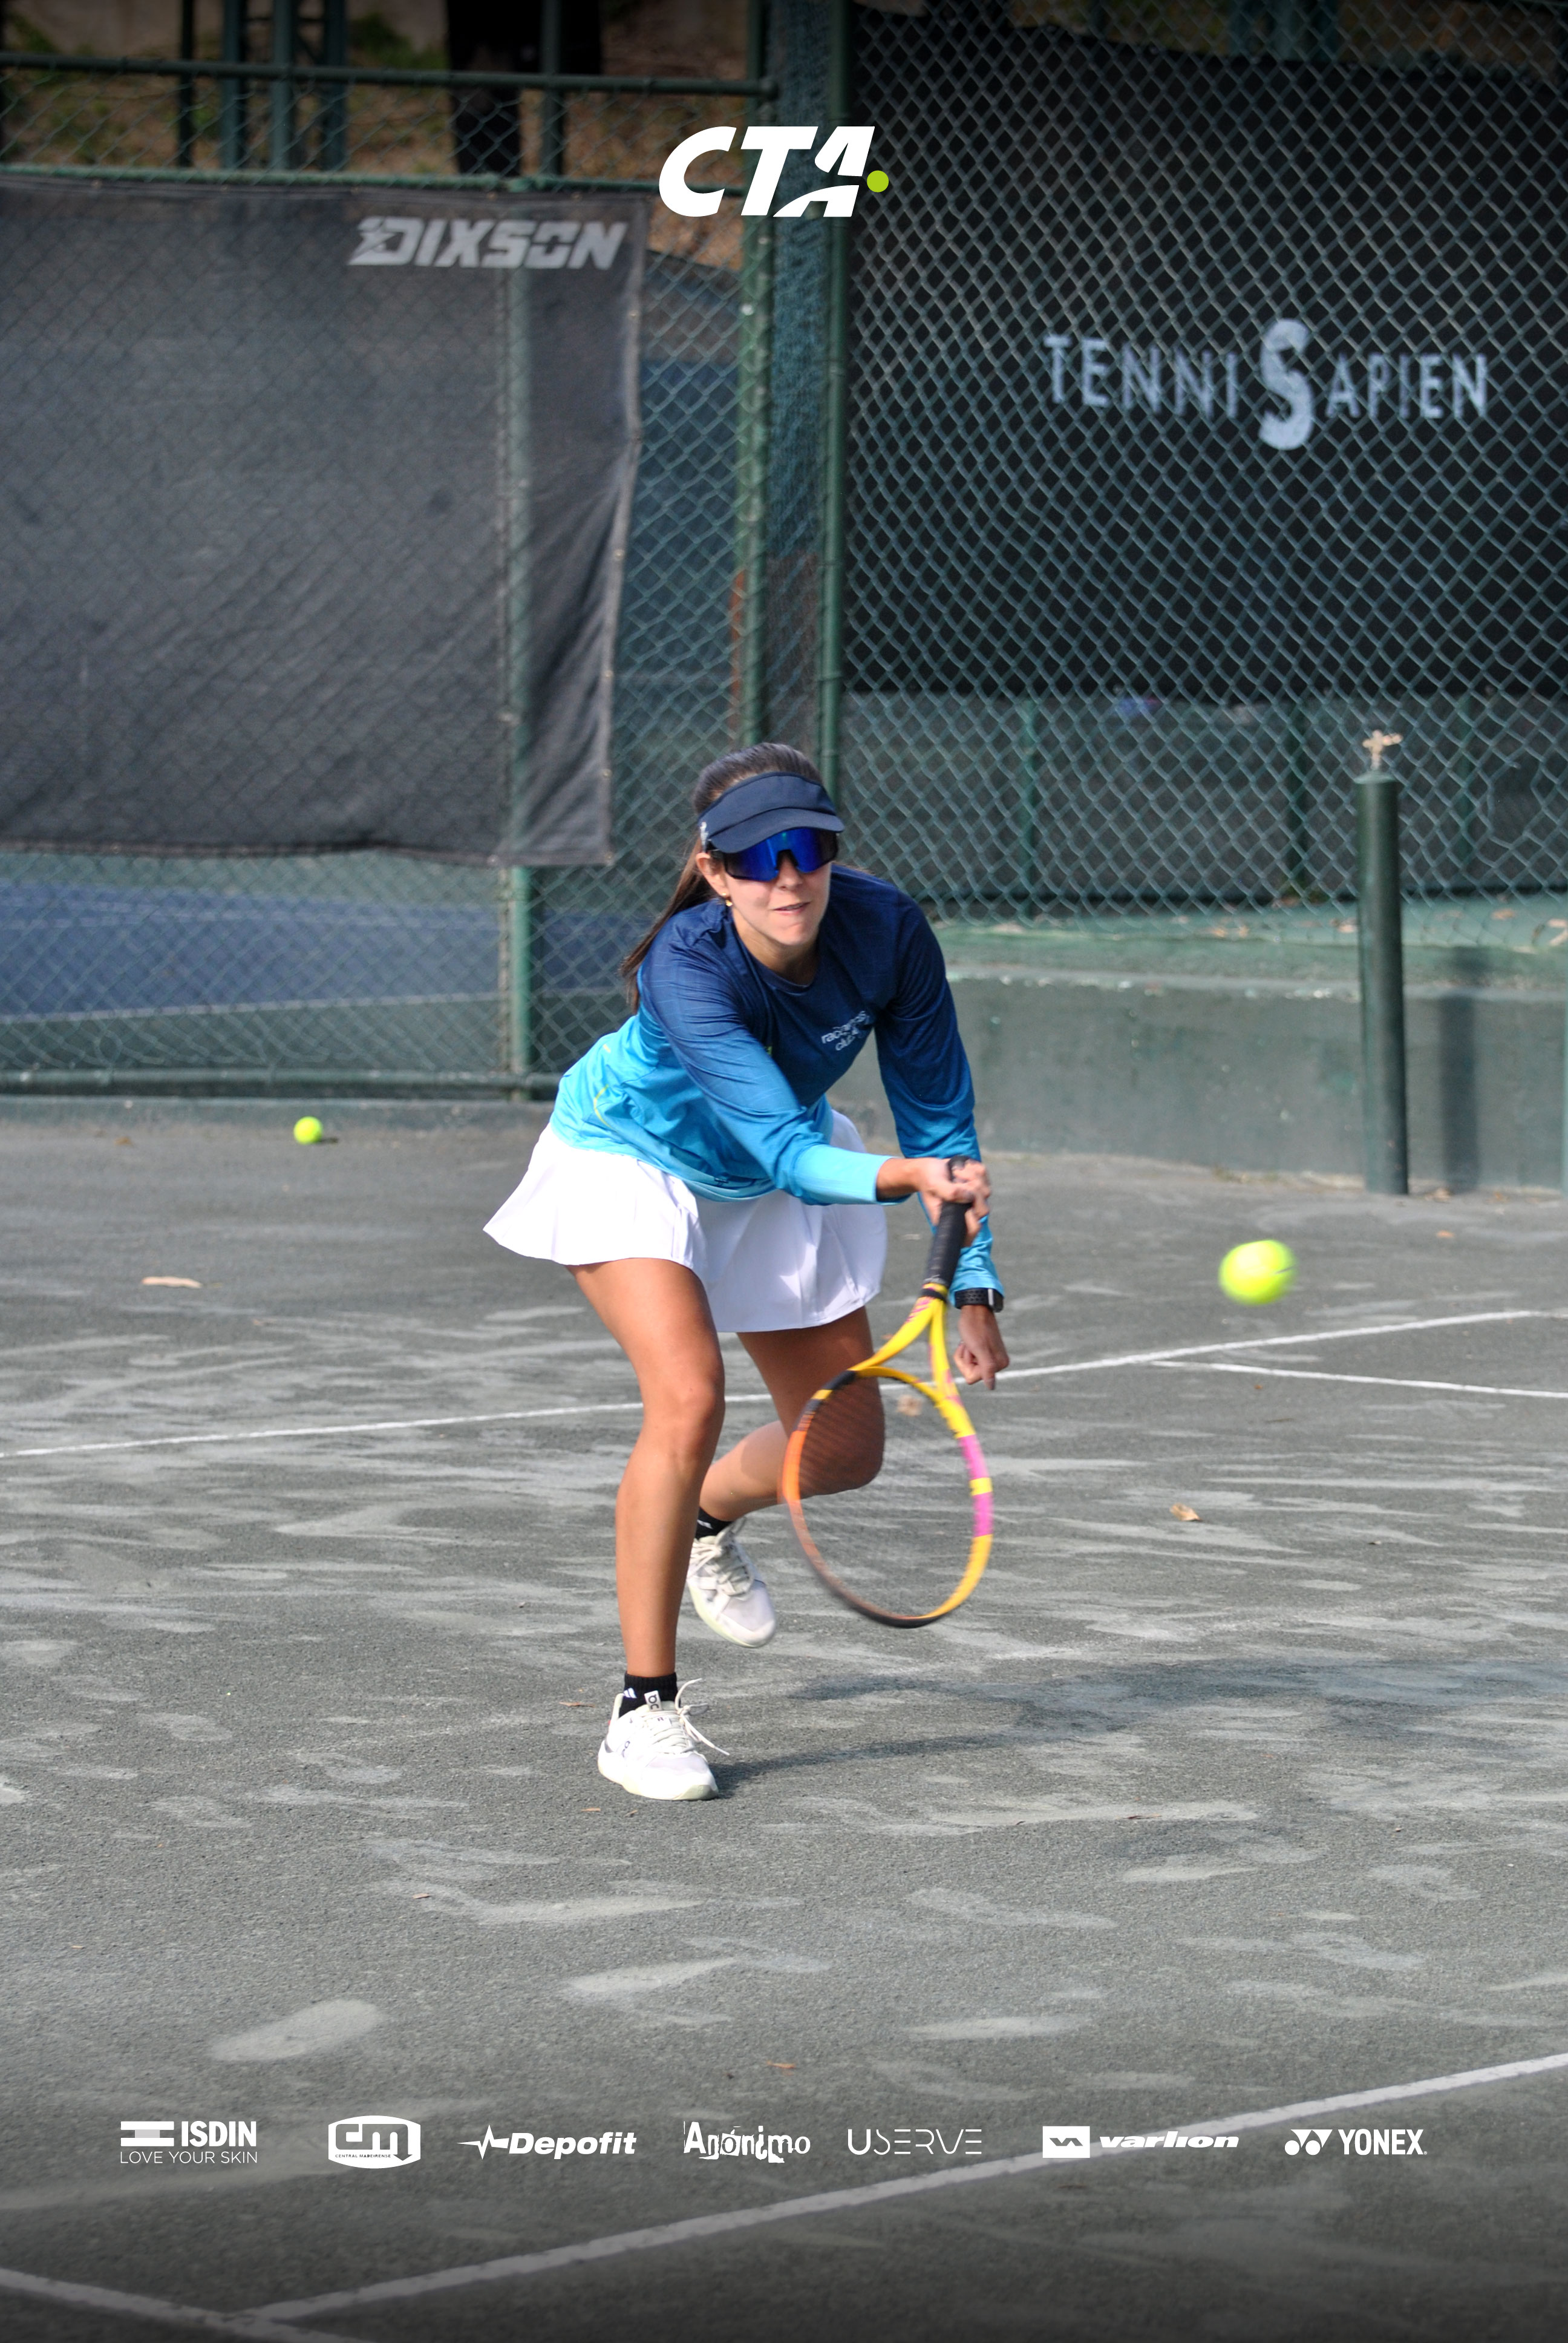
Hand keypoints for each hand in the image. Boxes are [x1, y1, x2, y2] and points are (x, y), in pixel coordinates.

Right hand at [874, 1153, 991, 1240]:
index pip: (973, 1230)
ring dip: (971, 1176)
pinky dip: (974, 1168)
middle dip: (972, 1190)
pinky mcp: (979, 1187)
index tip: (964, 1204)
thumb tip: (969, 1197)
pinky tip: (961, 1168)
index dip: (973, 1219)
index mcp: (952, 1220)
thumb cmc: (928, 1180)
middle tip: (956, 1180)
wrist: (929, 1169)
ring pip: (986, 1191)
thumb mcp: (934, 1185)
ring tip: (955, 1173)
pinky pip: (985, 1176)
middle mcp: (965, 1213)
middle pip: (984, 1209)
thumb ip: (950, 1193)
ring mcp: (974, 1201)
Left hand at [954, 1303, 1008, 1388]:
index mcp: (999, 1364)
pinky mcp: (984, 1353)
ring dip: (965, 1354)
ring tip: (969, 1341)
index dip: (968, 1363)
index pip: (973, 1377)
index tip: (973, 1349)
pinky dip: (965, 1351)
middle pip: (971, 1373)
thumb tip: (991, 1387)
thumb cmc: (974, 1326)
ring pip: (969, 1366)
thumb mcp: (979, 1348)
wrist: (975, 1309)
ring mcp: (990, 1358)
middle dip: (966, 1359)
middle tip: (970, 1344)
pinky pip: (969, 1360)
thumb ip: (987, 1369)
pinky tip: (968, 1341)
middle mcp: (997, 1363)